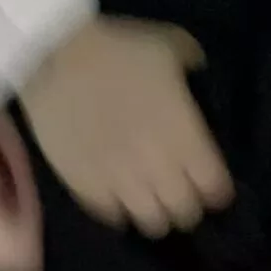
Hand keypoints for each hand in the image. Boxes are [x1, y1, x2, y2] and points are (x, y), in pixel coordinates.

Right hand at [20, 15, 233, 235]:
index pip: (213, 187)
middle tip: (180, 197)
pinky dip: (120, 212)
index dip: (216, 190)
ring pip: (150, 222)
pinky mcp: (86, 187)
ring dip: (155, 215)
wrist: (54, 56)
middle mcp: (156, 166)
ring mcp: (119, 181)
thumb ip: (192, 70)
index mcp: (184, 136)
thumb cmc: (117, 48)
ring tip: (150, 204)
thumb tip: (197, 79)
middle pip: (184, 212)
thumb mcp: (170, 47)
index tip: (212, 186)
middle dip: (187, 208)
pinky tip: (119, 199)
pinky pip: (112, 216)